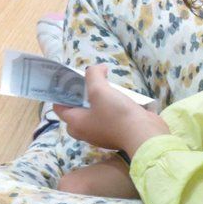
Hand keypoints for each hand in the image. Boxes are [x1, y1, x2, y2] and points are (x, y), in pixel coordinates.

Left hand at [54, 65, 168, 155]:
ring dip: (96, 102)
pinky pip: (107, 119)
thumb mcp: (100, 89)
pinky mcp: (116, 134)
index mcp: (75, 123)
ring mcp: (101, 135)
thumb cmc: (116, 114)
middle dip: (79, 97)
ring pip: (92, 115)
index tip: (69, 80)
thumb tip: (99, 68)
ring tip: (104, 88)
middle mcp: (85, 131)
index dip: (61, 92)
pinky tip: (117, 99)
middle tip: (87, 84)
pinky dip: (109, 109)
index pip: (59, 107)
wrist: (143, 134)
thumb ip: (94, 74)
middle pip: (76, 112)